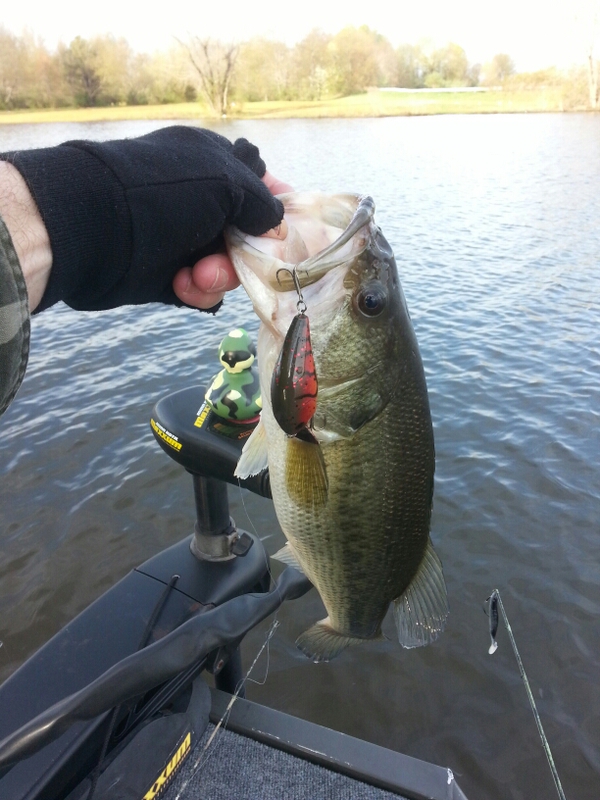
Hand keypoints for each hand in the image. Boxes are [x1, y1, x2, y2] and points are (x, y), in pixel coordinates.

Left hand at [2, 128, 288, 311]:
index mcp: (214, 165)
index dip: (277, 210)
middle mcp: (202, 202)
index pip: (260, 187)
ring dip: (220, 276)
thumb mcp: (224, 182)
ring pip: (228, 268)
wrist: (96, 228)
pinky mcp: (169, 274)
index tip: (289, 232)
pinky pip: (203, 292)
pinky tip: (181, 285)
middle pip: (249, 237)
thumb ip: (262, 202)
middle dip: (246, 253)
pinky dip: (198, 292)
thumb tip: (277, 223)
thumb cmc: (162, 194)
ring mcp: (185, 239)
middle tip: (234, 260)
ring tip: (196, 275)